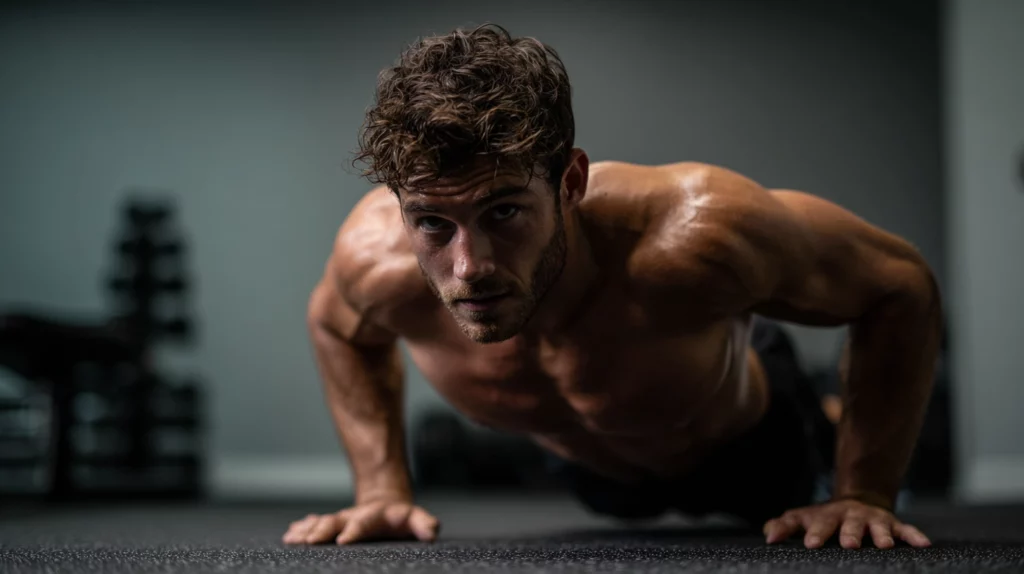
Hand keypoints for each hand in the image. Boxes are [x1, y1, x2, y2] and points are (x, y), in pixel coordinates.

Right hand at [282, 501, 439, 544]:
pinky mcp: (333, 523)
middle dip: (323, 530)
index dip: (354, 531)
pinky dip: (302, 528)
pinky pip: (314, 524)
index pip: (363, 524)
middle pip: (336, 522)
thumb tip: (432, 530)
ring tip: (292, 537)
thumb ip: (424, 524)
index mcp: (374, 517)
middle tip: (311, 540)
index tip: (343, 540)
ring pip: (322, 522)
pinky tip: (290, 535)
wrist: (385, 503)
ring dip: (307, 530)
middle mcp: (354, 516)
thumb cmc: (401, 518)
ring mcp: (342, 519)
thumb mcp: (416, 519)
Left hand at [762, 499, 931, 548]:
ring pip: (878, 526)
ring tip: (885, 545)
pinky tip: (923, 544)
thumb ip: (784, 526)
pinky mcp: (892, 523)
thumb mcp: (802, 519)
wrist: (856, 502)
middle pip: (849, 524)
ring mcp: (872, 519)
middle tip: (848, 544)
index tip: (810, 544)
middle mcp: (850, 516)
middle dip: (849, 534)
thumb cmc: (824, 518)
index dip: (814, 533)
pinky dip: (914, 536)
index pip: (818, 524)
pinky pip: (905, 529)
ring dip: (881, 535)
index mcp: (827, 516)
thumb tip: (768, 536)